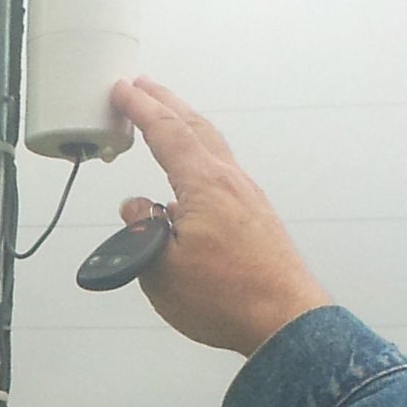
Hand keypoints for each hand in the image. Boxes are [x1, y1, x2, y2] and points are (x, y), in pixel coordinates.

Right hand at [109, 76, 332, 355]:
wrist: (284, 318)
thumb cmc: (227, 297)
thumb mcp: (162, 269)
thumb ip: (142, 231)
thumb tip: (138, 208)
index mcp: (205, 184)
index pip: (167, 133)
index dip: (141, 108)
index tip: (122, 90)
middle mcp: (230, 181)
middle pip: (195, 128)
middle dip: (166, 104)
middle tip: (143, 87)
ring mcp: (248, 196)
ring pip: (212, 147)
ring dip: (185, 128)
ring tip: (166, 123)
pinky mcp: (256, 216)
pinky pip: (222, 171)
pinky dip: (201, 155)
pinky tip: (191, 177)